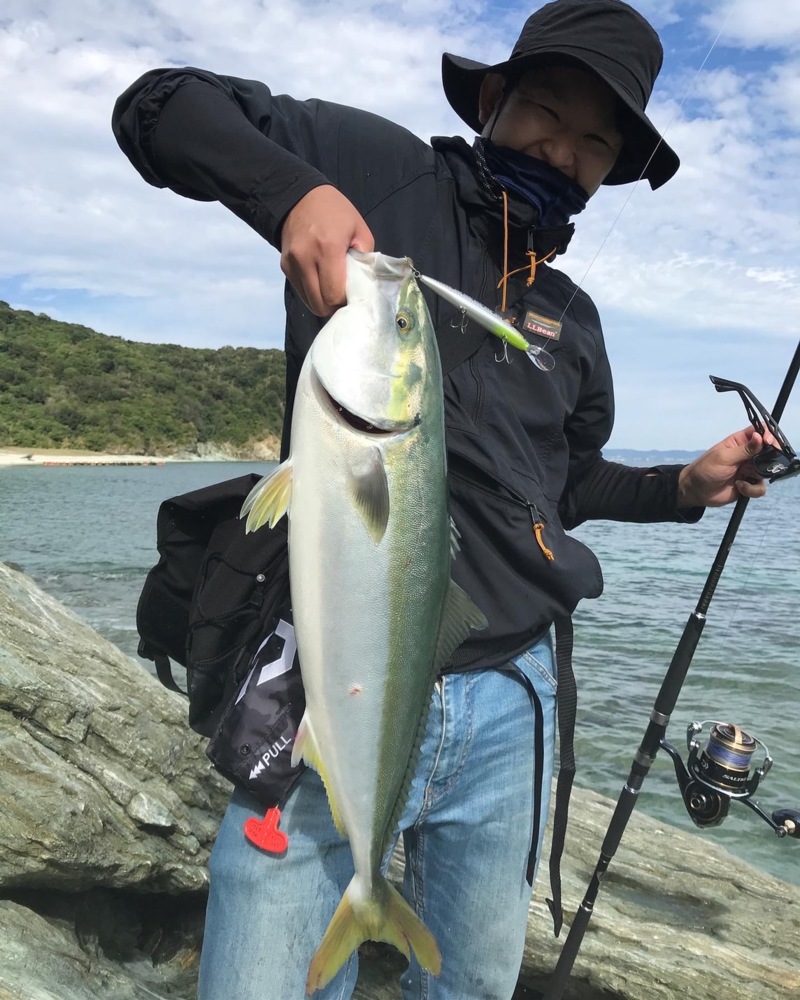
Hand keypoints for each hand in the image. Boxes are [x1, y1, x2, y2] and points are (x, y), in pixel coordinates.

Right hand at [279, 185, 373, 315]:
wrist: (299, 196)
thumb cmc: (335, 212)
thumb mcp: (359, 229)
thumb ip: (366, 259)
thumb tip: (365, 286)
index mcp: (328, 248)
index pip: (334, 295)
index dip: (345, 301)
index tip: (352, 294)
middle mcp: (305, 258)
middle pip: (320, 304)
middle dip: (334, 305)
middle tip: (343, 294)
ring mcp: (292, 263)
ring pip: (309, 302)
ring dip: (322, 300)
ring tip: (331, 286)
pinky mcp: (284, 266)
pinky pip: (300, 291)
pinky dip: (312, 291)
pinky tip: (319, 278)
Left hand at [677, 426, 771, 507]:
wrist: (696, 491)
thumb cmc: (705, 470)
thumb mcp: (723, 457)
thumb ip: (744, 449)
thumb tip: (760, 437)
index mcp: (739, 442)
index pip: (759, 432)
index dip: (767, 434)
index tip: (768, 441)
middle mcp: (747, 454)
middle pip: (769, 451)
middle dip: (769, 458)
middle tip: (759, 463)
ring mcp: (749, 470)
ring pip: (767, 471)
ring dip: (756, 475)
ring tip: (742, 476)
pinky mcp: (749, 485)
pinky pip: (760, 488)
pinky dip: (752, 489)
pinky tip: (739, 486)